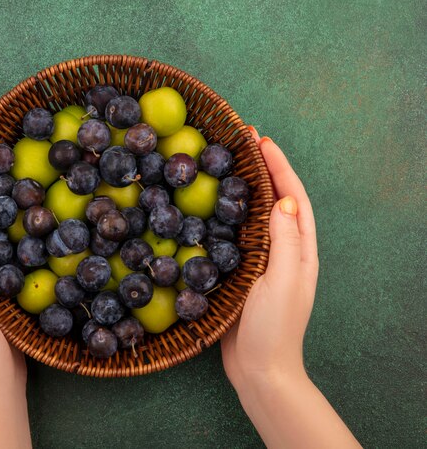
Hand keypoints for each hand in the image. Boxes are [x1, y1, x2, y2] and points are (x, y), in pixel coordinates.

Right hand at [221, 128, 359, 447]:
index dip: (279, 167)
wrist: (258, 369)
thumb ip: (287, 240)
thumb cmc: (275, 326)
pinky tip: (210, 206)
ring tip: (227, 163)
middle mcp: (283, 250)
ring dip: (244, 187)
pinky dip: (226, 214)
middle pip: (275, 200)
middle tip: (242, 142)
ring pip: (254, 215)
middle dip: (263, 169)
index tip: (261, 139)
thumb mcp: (284, 280)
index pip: (293, 198)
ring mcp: (261, 261)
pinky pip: (235, 235)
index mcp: (300, 250)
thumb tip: (284, 199)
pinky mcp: (241, 273)